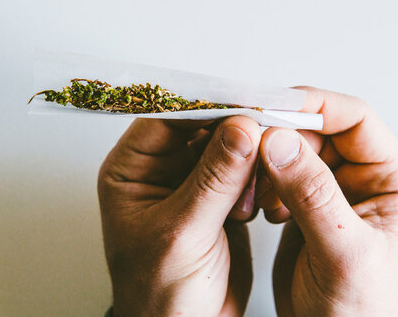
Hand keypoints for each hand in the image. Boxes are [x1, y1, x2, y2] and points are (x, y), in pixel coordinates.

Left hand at [98, 116, 260, 316]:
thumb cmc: (161, 294)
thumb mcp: (182, 233)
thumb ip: (213, 179)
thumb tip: (242, 129)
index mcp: (133, 170)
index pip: (168, 117)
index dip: (205, 106)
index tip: (244, 103)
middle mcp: (163, 170)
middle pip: (204, 127)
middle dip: (235, 135)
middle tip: (264, 143)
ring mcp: (195, 183)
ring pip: (230, 147)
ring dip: (250, 162)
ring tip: (251, 194)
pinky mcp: (223, 198)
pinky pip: (246, 172)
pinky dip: (259, 181)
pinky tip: (256, 206)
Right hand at [255, 87, 397, 315]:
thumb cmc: (357, 306)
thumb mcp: (343, 252)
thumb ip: (313, 196)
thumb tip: (279, 142)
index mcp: (392, 178)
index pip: (356, 119)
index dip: (315, 106)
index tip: (272, 106)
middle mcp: (363, 176)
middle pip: (319, 129)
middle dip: (284, 137)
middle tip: (252, 149)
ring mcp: (333, 187)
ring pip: (295, 148)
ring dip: (270, 161)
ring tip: (262, 195)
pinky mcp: (306, 201)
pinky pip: (280, 171)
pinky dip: (264, 181)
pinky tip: (265, 210)